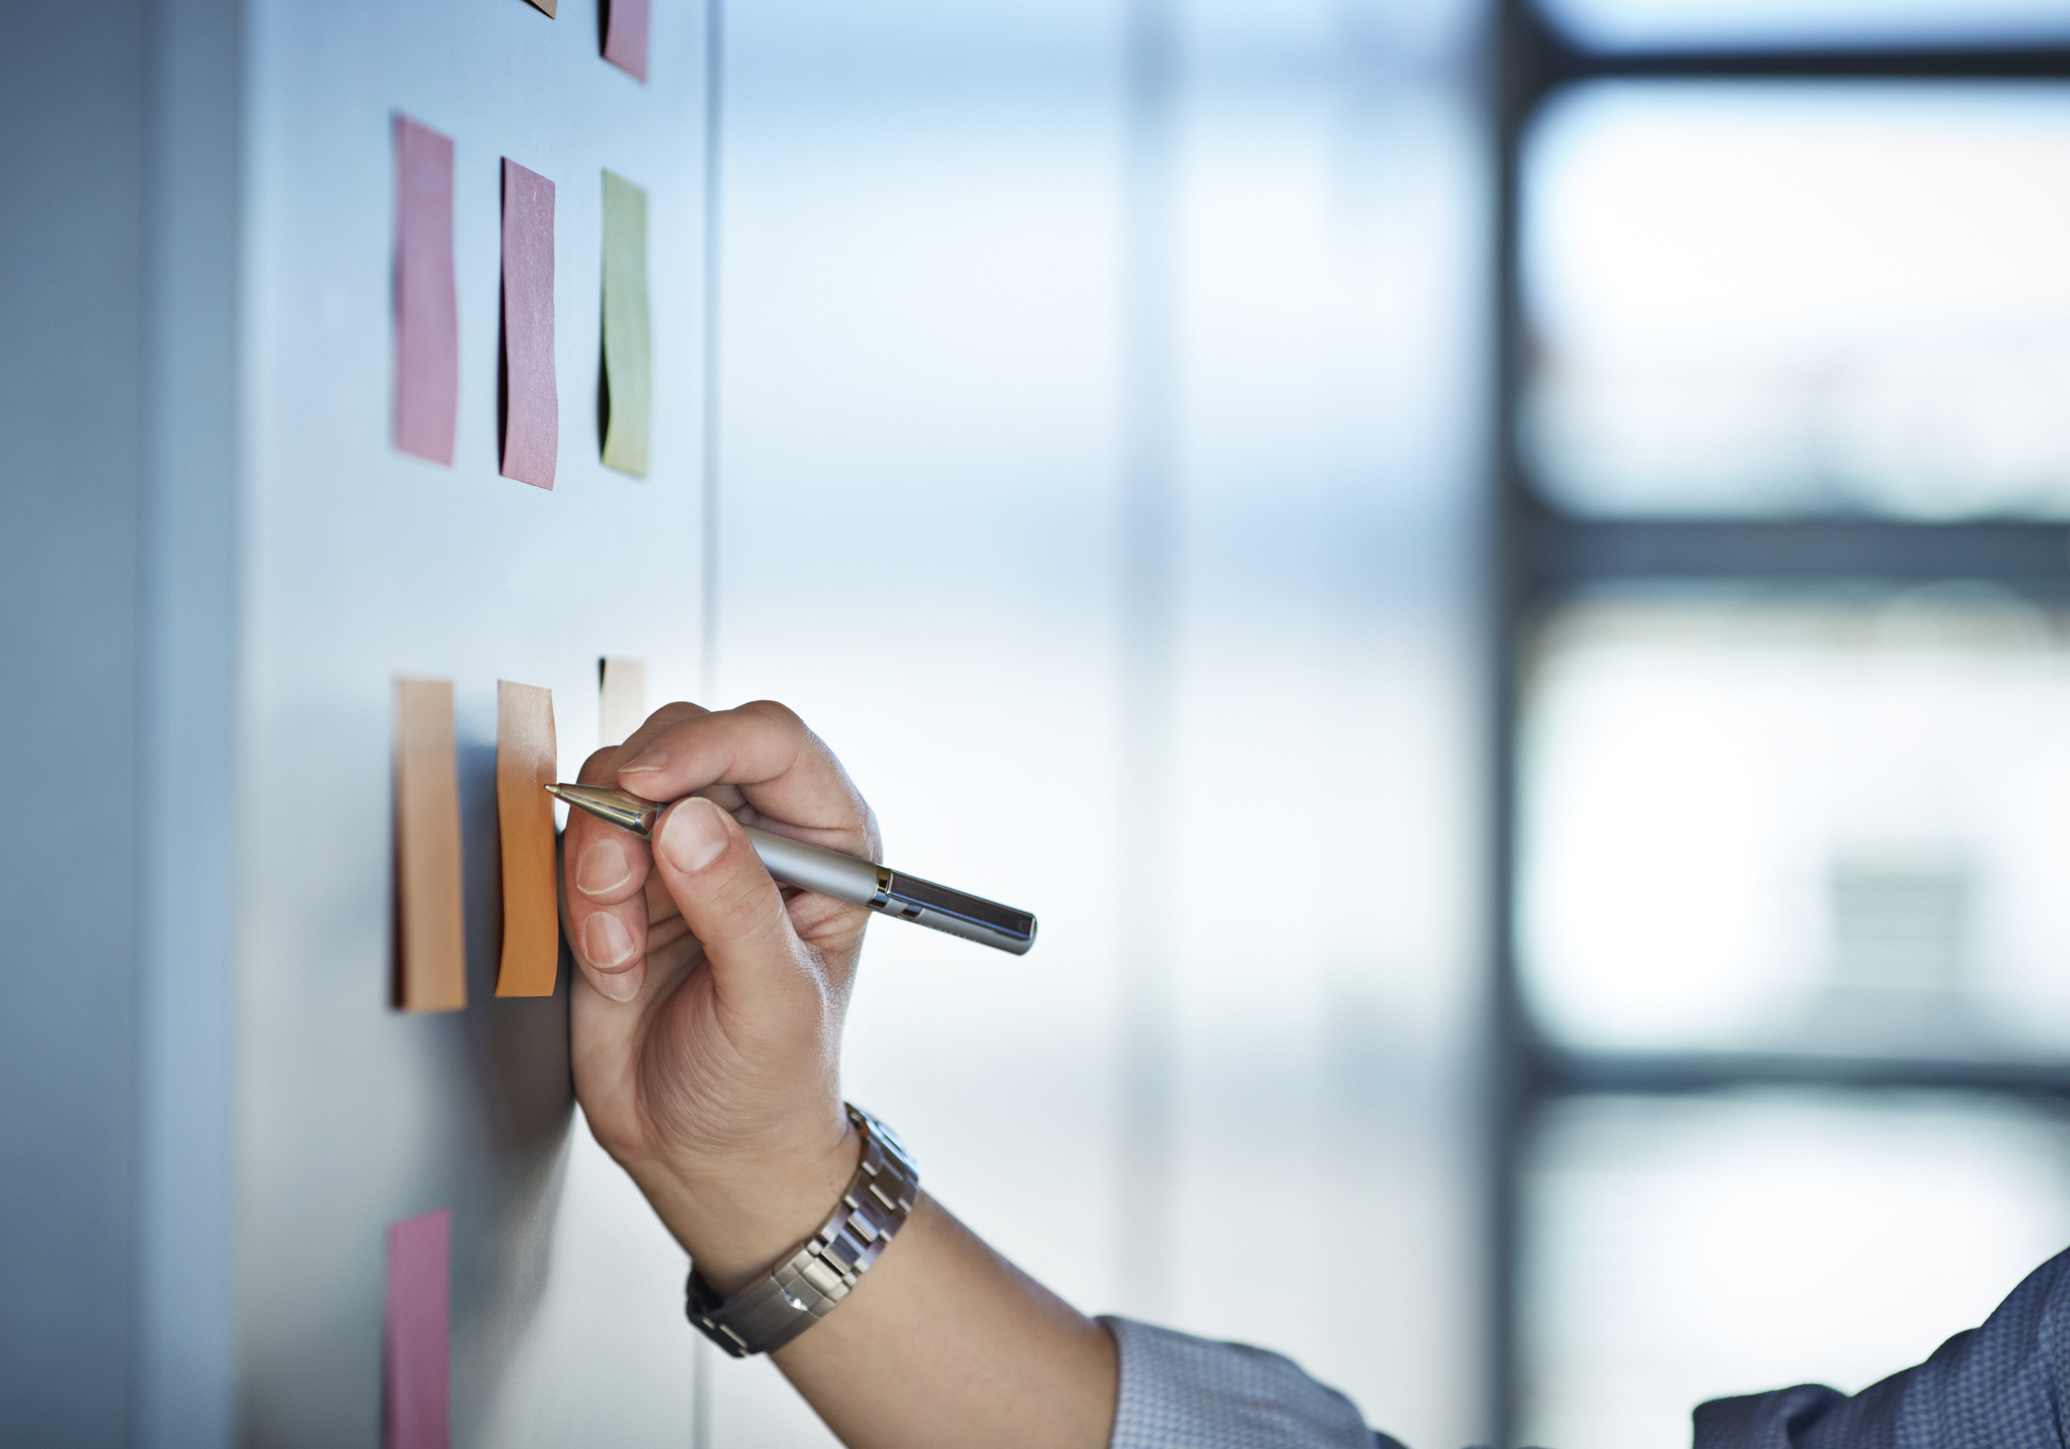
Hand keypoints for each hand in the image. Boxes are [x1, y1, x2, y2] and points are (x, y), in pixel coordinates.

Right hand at [562, 699, 880, 1290]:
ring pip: (615, 787)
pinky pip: (576, 845)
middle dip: (633, 804)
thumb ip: (738, 910)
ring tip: (622, 949)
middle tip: (618, 881)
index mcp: (826, 840)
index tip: (649, 784)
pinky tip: (611, 963)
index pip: (771, 740)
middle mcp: (756, 829)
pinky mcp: (622, 882)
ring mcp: (684, 851)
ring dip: (599, 863)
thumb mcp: (774, 1004)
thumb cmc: (770, 1085)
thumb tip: (689, 823)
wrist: (705, 1151)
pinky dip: (577, 899)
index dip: (706, 744)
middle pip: (681, 743)